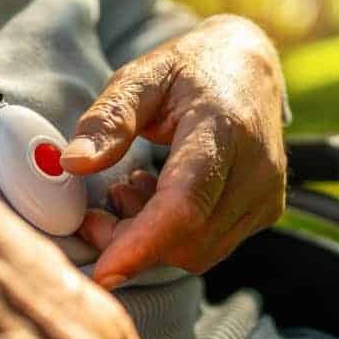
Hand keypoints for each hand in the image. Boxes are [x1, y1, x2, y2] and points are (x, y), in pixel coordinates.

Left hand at [61, 15, 287, 287]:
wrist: (248, 66)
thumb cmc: (188, 69)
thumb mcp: (141, 77)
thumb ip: (108, 119)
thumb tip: (72, 163)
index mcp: (224, 128)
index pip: (185, 203)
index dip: (143, 244)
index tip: (103, 272)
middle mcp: (256, 168)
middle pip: (186, 239)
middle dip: (129, 241)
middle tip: (96, 210)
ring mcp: (266, 194)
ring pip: (196, 253)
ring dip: (148, 240)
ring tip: (129, 191)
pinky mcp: (266, 212)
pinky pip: (209, 248)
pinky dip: (171, 238)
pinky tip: (156, 197)